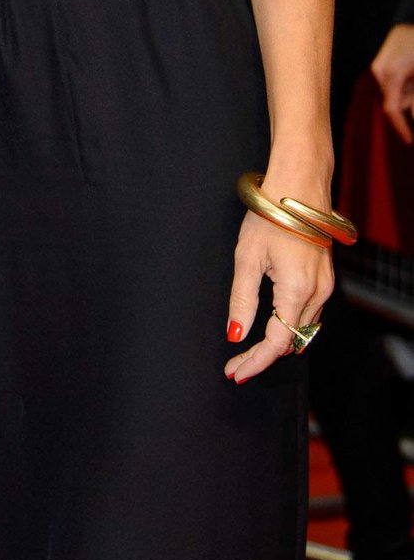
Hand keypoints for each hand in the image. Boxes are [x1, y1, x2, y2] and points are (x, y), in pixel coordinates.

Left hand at [224, 181, 334, 382]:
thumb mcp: (247, 258)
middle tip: (236, 366)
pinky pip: (309, 313)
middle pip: (292, 340)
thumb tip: (235, 335)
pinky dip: (289, 326)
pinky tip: (270, 327)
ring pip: (302, 329)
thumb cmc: (270, 216)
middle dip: (264, 356)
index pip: (278, 342)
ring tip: (247, 352)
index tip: (235, 372)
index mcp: (297, 291)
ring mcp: (325, 286)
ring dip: (278, 343)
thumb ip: (242, 301)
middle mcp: (317, 293)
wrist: (299, 187)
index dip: (256, 361)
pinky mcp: (324, 278)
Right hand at [373, 23, 413, 143]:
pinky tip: (412, 80)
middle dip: (408, 110)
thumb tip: (412, 116)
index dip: (401, 128)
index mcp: (391, 74)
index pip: (391, 109)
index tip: (410, 142)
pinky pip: (393, 82)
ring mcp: (380, 64)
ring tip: (413, 88)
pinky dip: (405, 88)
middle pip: (393, 101)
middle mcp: (380, 70)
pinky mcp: (383, 61)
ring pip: (393, 92)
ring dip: (408, 97)